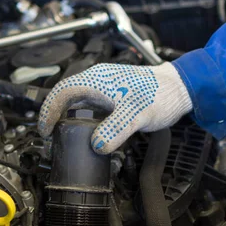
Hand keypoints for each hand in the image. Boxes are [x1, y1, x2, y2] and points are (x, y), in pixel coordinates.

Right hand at [38, 63, 192, 153]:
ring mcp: (104, 87)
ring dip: (66, 117)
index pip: (61, 93)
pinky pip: (88, 105)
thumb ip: (115, 130)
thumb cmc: (161, 94)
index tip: (44, 131)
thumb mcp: (137, 115)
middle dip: (53, 116)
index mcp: (96, 80)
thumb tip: (96, 145)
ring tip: (62, 135)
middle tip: (50, 137)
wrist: (180, 87)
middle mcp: (97, 80)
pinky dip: (80, 117)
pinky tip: (84, 130)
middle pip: (64, 96)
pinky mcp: (112, 95)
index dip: (48, 112)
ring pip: (76, 100)